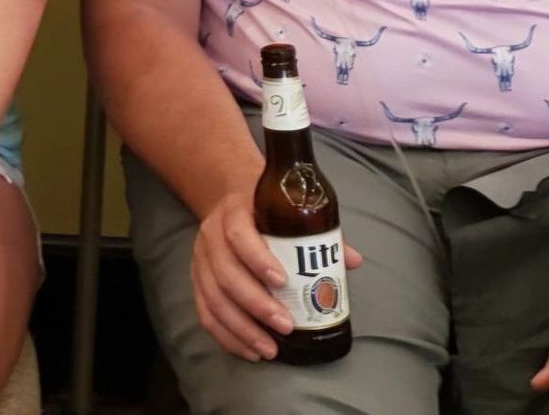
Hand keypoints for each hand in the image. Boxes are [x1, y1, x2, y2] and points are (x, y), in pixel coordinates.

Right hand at [191, 190, 361, 360]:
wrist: (228, 196)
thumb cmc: (263, 207)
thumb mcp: (287, 208)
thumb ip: (318, 231)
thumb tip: (352, 261)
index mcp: (234, 211)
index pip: (240, 235)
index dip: (259, 260)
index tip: (283, 282)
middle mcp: (211, 235)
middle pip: (227, 274)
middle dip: (256, 305)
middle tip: (285, 327)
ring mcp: (200, 259)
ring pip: (214, 299)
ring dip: (241, 329)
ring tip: (269, 350)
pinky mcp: (196, 279)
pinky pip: (205, 313)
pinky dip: (226, 336)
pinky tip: (249, 351)